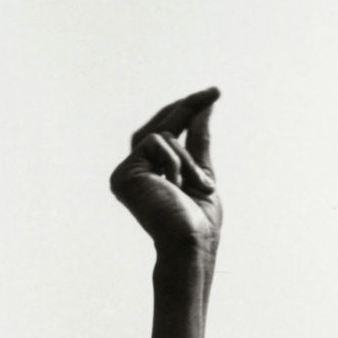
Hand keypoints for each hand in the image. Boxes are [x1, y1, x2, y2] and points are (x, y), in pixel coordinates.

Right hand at [109, 87, 221, 260]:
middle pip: (158, 126)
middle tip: (215, 92)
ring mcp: (125, 174)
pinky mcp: (123, 175)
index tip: (214, 93)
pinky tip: (175, 186)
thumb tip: (204, 108)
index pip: (165, 134)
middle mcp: (133, 173)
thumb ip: (198, 141)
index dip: (186, 110)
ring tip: (196, 186)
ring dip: (188, 159)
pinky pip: (155, 143)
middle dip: (187, 108)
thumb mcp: (201, 172)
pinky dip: (175, 161)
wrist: (190, 245)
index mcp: (150, 175)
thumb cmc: (198, 222)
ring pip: (162, 136)